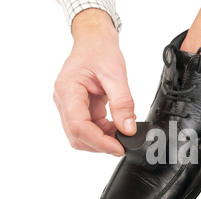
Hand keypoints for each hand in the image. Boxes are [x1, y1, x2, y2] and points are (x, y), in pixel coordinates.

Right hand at [53, 9, 135, 155]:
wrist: (94, 40)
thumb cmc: (100, 50)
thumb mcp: (116, 75)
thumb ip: (123, 103)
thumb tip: (128, 129)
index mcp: (68, 90)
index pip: (78, 126)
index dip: (99, 141)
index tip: (118, 148)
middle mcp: (64, 100)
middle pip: (77, 136)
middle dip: (100, 144)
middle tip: (123, 144)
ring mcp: (70, 106)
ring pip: (81, 135)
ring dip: (102, 139)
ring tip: (122, 132)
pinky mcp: (79, 109)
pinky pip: (89, 127)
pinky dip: (103, 132)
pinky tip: (117, 126)